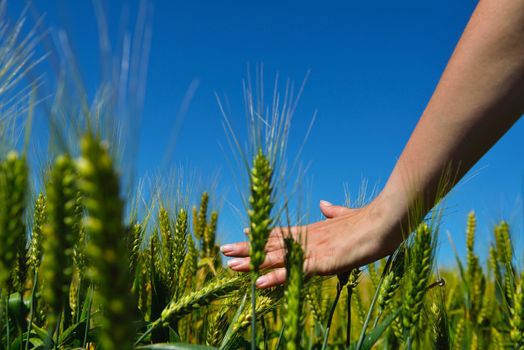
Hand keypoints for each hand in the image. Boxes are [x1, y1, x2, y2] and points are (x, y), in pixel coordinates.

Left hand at [220, 195, 402, 287]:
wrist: (385, 219)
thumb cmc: (370, 220)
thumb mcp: (347, 215)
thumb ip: (333, 211)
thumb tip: (323, 204)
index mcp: (313, 229)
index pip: (281, 232)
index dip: (262, 235)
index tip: (244, 235)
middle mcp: (308, 237)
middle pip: (271, 243)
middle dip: (247, 248)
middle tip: (223, 250)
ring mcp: (313, 249)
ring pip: (276, 257)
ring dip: (252, 262)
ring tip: (230, 265)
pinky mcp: (322, 261)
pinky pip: (293, 272)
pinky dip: (275, 277)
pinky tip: (258, 282)